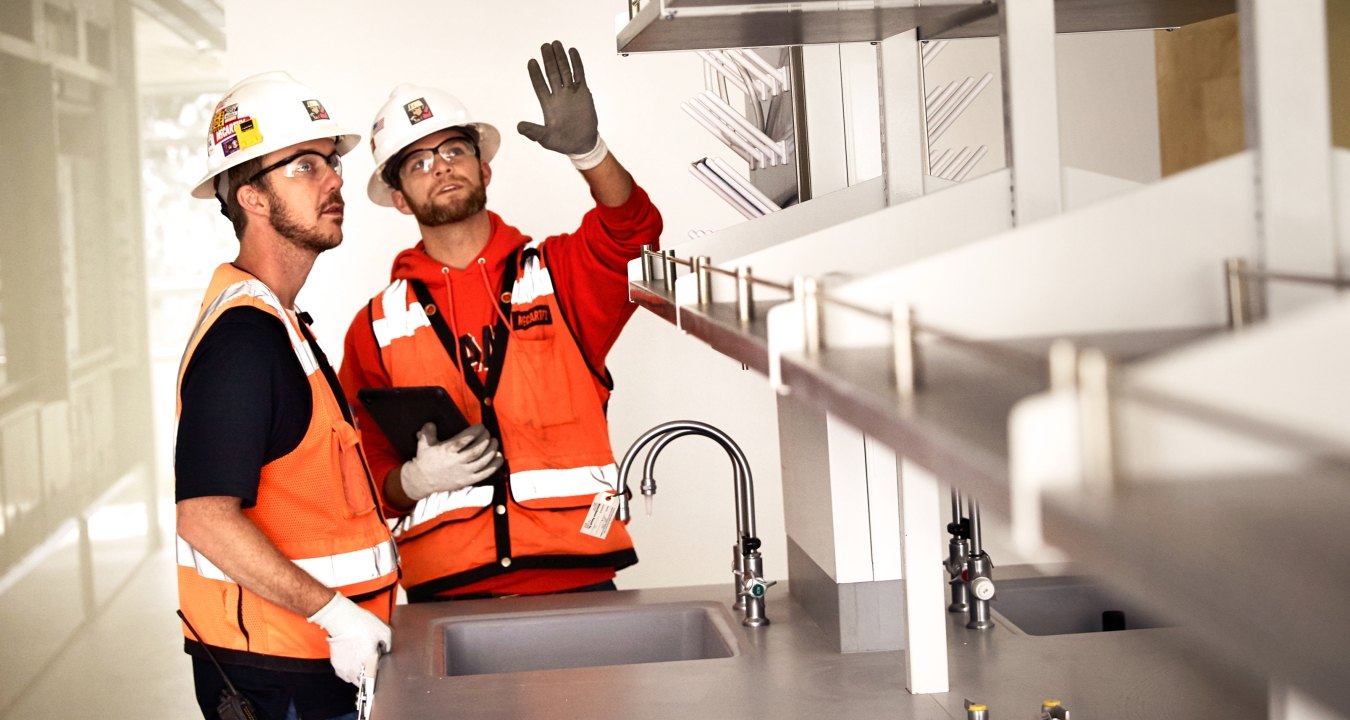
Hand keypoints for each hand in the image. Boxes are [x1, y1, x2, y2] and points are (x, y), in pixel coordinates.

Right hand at [307, 592, 391, 685]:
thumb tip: (386, 650)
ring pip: (353, 680)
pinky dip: (347, 673)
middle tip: (370, 667)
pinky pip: (343, 675)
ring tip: (360, 667)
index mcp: (370, 662)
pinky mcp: (336, 665)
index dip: (379, 673)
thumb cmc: (362, 624)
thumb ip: (388, 644)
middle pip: (364, 682)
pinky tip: (351, 665)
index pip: (376, 678)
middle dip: (368, 677)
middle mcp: (357, 668)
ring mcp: (345, 668)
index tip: (379, 669)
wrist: (342, 620)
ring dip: (357, 677)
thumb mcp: (384, 631)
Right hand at [400, 423, 502, 501]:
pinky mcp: (467, 480)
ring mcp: (463, 472)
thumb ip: (428, 431)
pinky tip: (500, 458)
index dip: (475, 432)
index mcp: (447, 450)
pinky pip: (484, 474)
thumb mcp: (424, 443)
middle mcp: (457, 462)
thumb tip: (431, 423)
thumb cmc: (425, 460)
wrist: (421, 480)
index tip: (480, 426)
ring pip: (482, 461)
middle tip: (488, 433)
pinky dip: (494, 466)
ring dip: (491, 450)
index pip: (465, 439)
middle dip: (485, 440)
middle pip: (476, 450)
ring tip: (495, 442)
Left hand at [517, 40, 599, 155]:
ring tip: (556, 44)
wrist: (582, 144)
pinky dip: (576, 63)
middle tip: (544, 46)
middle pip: (552, 73)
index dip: (535, 74)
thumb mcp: (545, 139)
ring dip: (560, 58)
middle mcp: (558, 95)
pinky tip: (572, 51)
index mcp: (547, 104)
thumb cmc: (562, 142)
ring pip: (565, 70)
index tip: (531, 61)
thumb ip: (533, 132)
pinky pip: (579, 75)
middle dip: (548, 59)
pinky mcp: (583, 93)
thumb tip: (519, 127)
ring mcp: (571, 93)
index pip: (539, 85)